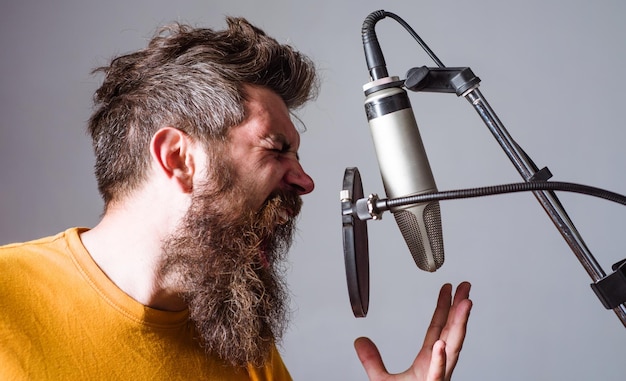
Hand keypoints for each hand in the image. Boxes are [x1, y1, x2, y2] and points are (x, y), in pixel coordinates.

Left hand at [354, 282, 471, 380]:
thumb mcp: (381, 380)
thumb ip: (372, 360)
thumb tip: (360, 341)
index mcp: (427, 362)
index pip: (438, 329)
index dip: (444, 308)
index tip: (449, 290)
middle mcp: (437, 368)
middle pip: (451, 334)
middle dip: (460, 310)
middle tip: (465, 288)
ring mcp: (436, 379)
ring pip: (451, 350)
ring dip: (459, 327)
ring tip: (464, 305)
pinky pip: (436, 375)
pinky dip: (439, 360)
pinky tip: (440, 345)